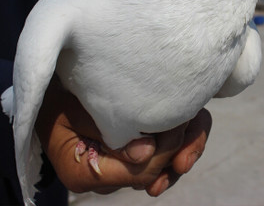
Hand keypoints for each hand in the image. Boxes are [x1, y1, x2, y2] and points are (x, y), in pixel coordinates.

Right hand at [35, 76, 211, 195]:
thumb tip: (146, 153)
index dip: (166, 147)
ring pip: (162, 167)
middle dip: (180, 145)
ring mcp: (119, 169)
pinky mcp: (127, 156)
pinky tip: (185, 127)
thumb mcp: (73, 111)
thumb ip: (106, 130)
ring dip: (183, 145)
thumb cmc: (58, 104)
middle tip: (193, 115)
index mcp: (88, 173)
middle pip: (156, 172)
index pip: (141, 170)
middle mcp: (108, 179)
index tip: (180, 117)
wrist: (50, 105)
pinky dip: (175, 141)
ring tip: (195, 122)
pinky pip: (157, 157)